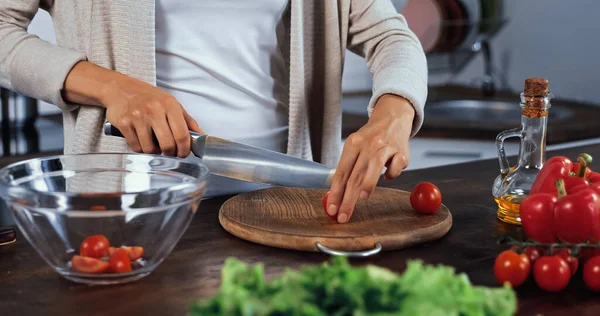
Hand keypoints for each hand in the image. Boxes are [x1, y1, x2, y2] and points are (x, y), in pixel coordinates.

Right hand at [62, 61, 202, 157]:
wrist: (121, 89)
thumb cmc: (149, 97)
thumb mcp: (172, 103)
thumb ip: (188, 121)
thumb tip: (202, 136)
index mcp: (169, 104)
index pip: (182, 135)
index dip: (184, 150)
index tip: (183, 153)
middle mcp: (154, 110)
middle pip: (167, 145)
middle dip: (170, 153)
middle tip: (170, 152)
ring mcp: (137, 117)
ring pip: (150, 149)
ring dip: (154, 151)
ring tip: (154, 143)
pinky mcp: (123, 123)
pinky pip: (136, 147)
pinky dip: (141, 148)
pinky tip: (142, 140)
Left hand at [326, 94, 413, 222]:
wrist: (391, 119)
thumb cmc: (370, 138)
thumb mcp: (355, 147)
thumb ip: (347, 169)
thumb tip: (335, 197)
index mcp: (353, 144)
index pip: (341, 173)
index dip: (335, 193)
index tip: (332, 209)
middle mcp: (368, 145)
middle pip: (355, 175)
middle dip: (348, 199)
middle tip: (343, 216)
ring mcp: (385, 147)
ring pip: (375, 166)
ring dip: (368, 183)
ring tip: (361, 198)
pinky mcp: (401, 152)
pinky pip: (396, 167)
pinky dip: (391, 175)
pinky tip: (386, 177)